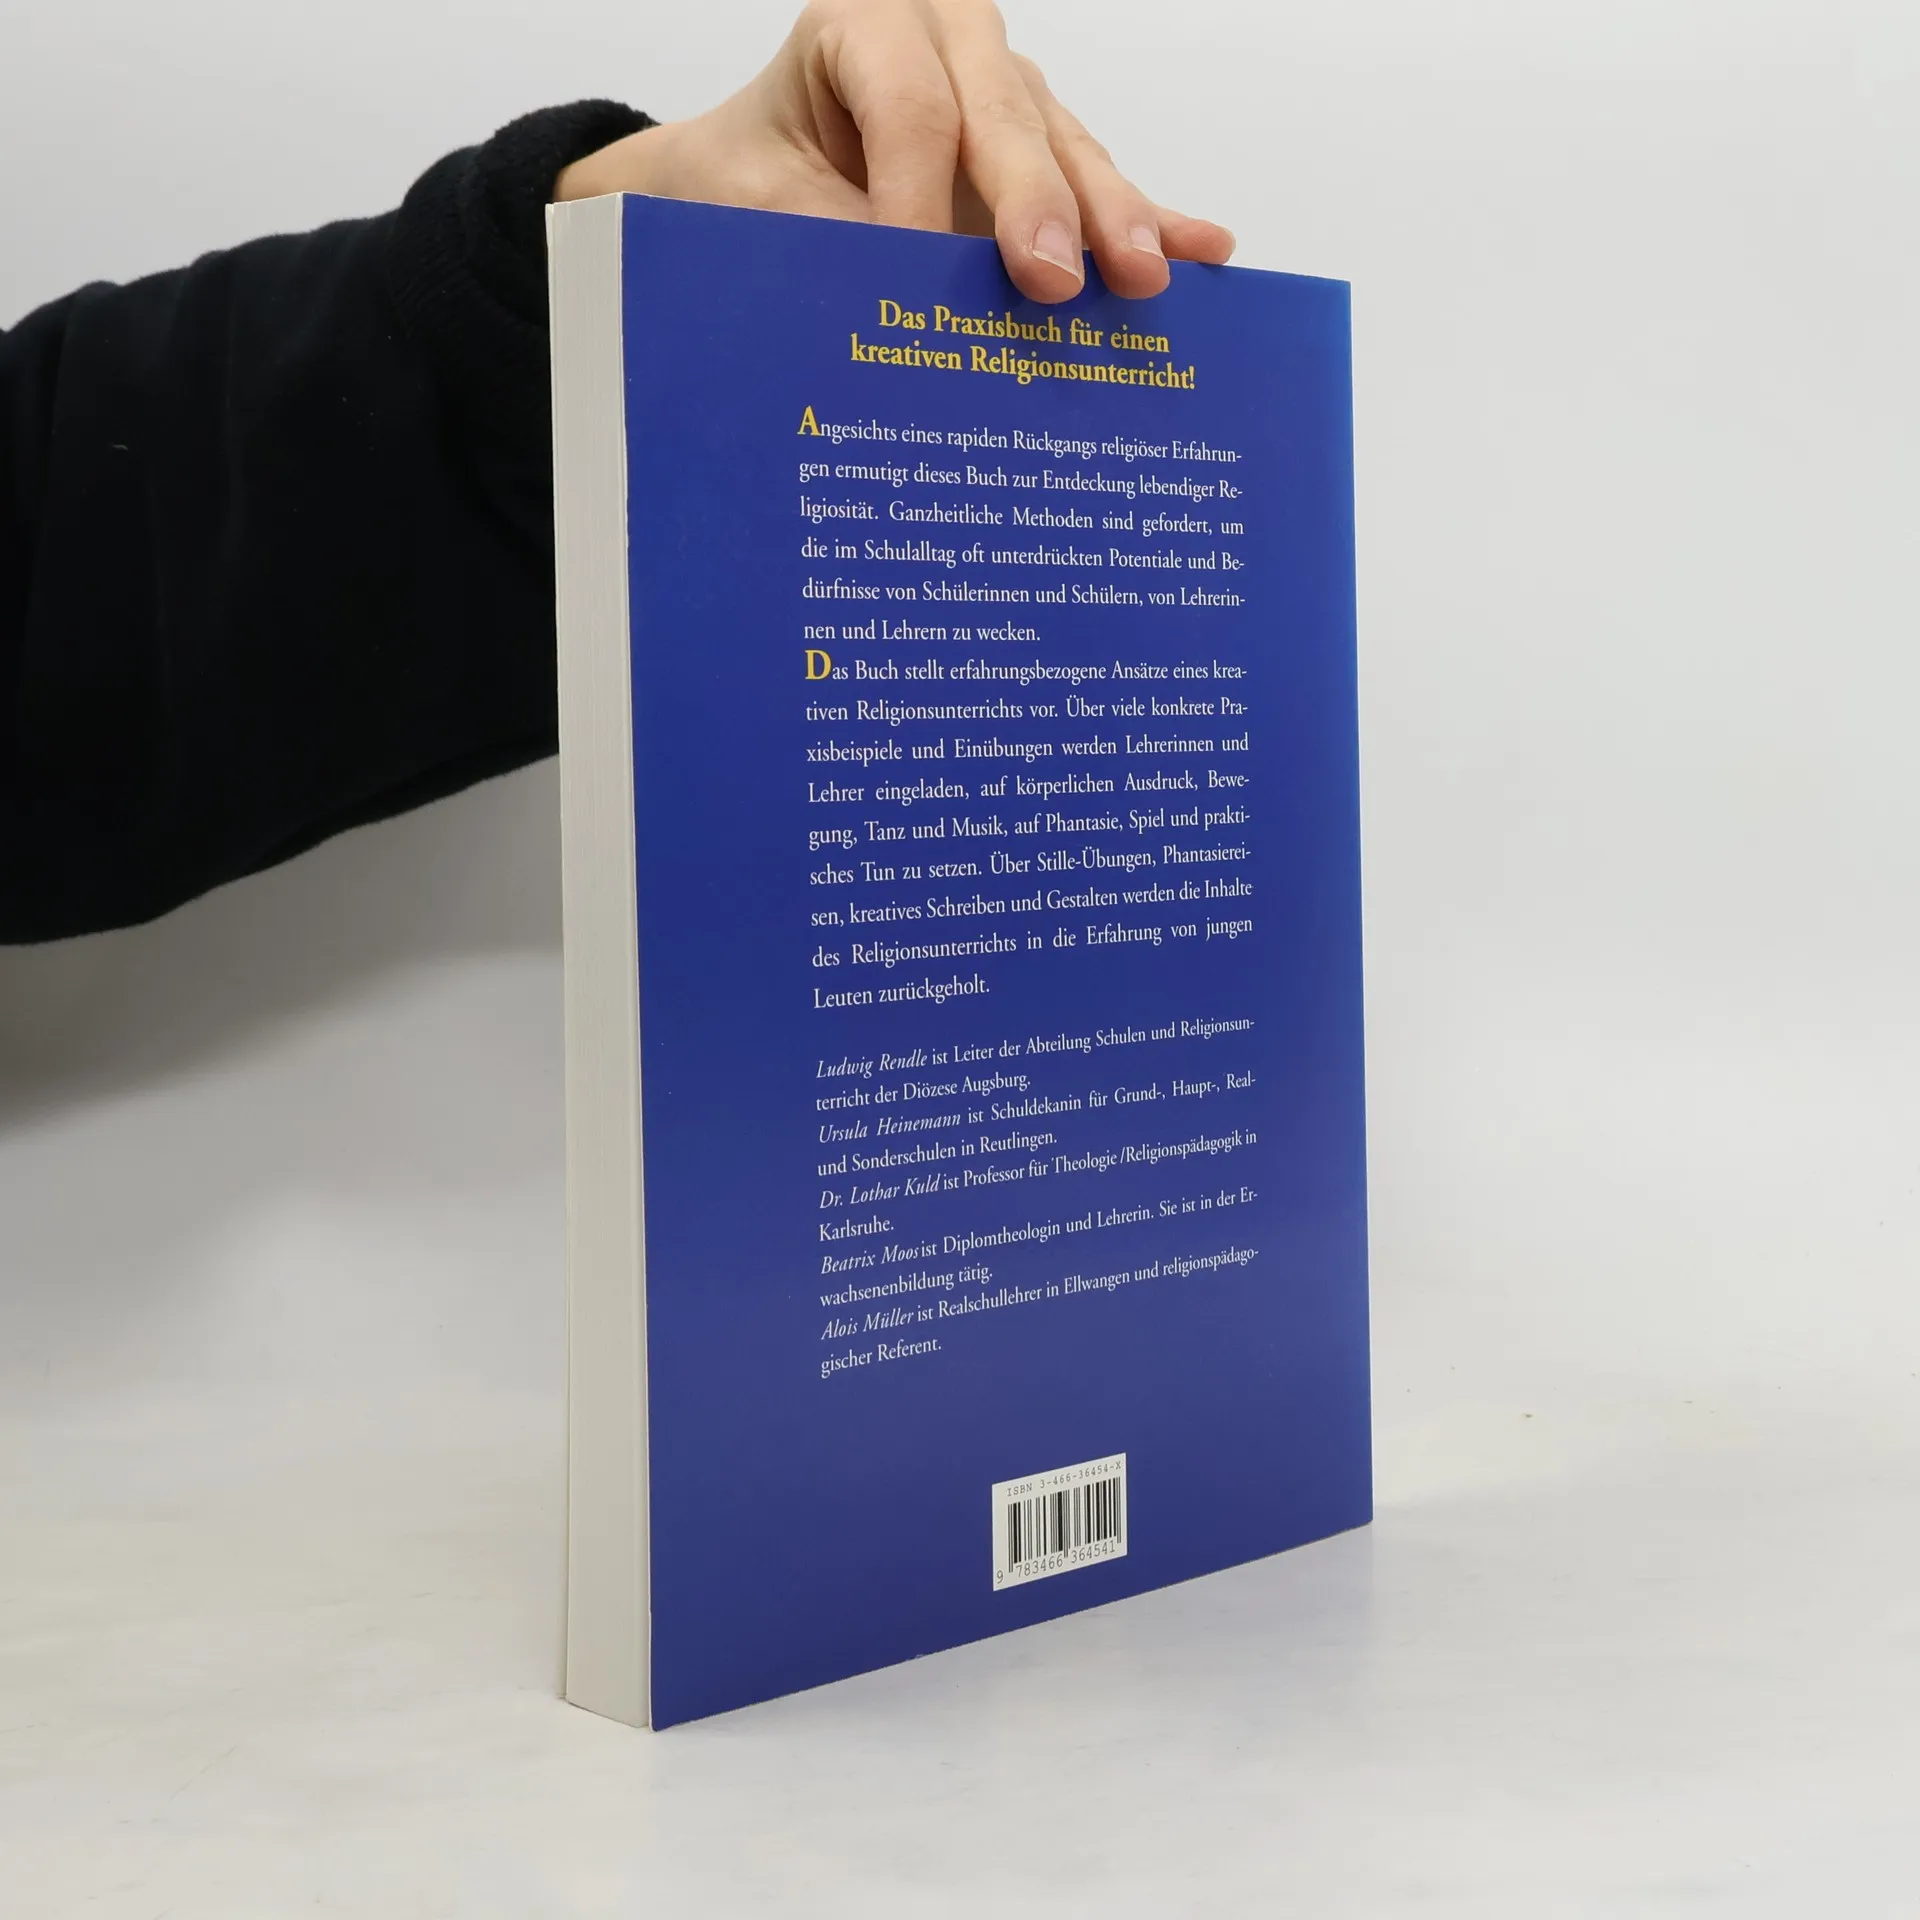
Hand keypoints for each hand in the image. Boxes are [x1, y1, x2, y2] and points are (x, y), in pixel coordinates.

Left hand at [554, 0, 1234, 302]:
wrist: (742, 180)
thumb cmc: (747, 184)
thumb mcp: (757, 208)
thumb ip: (824, 240)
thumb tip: (893, 308)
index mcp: (863, 24)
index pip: (910, 106)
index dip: (915, 194)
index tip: (913, 276)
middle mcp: (948, 38)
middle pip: (1004, 116)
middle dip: (1034, 204)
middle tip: (1052, 282)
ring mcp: (1006, 91)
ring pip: (1063, 146)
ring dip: (1108, 218)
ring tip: (1143, 278)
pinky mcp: (1041, 148)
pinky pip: (1100, 181)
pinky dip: (1151, 220)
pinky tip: (1205, 249)